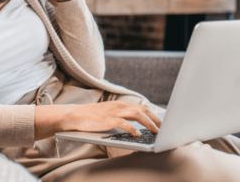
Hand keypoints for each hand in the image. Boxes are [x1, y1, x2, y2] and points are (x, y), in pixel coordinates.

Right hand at [34, 101, 161, 139]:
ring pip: (137, 115)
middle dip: (155, 119)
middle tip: (163, 128)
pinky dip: (133, 128)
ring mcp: (115, 112)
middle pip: (143, 111)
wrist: (76, 115)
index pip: (142, 108)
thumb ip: (125, 112)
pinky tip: (137, 134)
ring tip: (156, 131)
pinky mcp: (109, 120)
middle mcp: (120, 106)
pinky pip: (124, 123)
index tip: (163, 122)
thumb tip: (141, 115)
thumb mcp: (112, 111)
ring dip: (149, 123)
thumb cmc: (94, 116)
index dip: (154, 115)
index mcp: (121, 105)